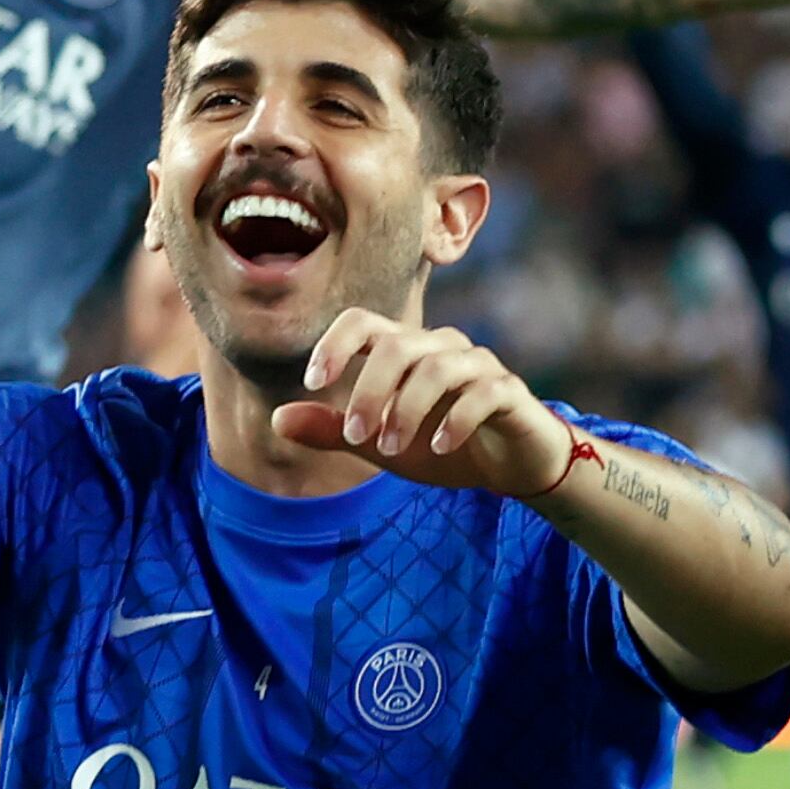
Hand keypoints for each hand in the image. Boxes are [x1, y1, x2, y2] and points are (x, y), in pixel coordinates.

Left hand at [271, 313, 571, 493]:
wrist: (514, 466)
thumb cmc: (444, 446)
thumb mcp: (380, 445)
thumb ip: (333, 432)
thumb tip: (276, 418)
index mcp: (407, 353)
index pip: (365, 323)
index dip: (334, 344)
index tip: (312, 382)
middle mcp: (442, 348)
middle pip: (397, 346)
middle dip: (368, 392)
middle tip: (355, 436)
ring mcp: (480, 367)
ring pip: (438, 367)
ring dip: (406, 410)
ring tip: (390, 448)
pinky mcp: (510, 392)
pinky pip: (483, 393)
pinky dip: (455, 421)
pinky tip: (439, 448)